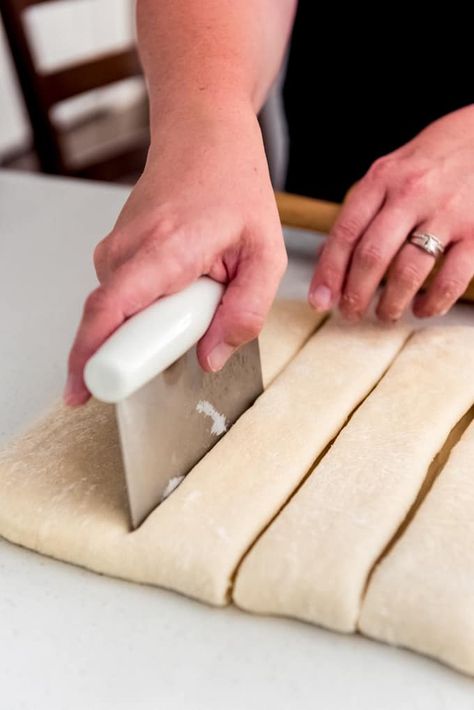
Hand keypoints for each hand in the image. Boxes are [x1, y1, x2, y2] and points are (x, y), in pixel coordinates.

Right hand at [64, 105, 286, 405]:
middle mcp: (126, 249)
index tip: (83, 392)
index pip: (110, 310)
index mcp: (165, 248)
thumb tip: (210, 359)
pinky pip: (124, 299)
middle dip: (146, 344)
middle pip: (111, 323)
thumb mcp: (266, 253)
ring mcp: (113, 249)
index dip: (91, 356)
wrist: (203, 137)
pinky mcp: (113, 254)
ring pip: (121, 314)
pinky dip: (152, 306)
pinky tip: (181, 279)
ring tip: (200, 283)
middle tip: (197, 314)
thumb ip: (246, 312)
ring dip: (157, 320)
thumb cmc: (234, 187)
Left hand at [309, 104, 473, 320]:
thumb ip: (361, 214)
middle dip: (355, 294)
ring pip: (408, 271)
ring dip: (391, 303)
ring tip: (384, 314)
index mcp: (382, 179)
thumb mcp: (390, 173)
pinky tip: (422, 308)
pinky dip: (432, 302)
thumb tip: (327, 261)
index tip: (319, 301)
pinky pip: (450, 279)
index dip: (328, 273)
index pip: (345, 232)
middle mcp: (411, 194)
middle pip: (372, 255)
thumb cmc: (432, 162)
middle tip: (349, 314)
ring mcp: (446, 213)